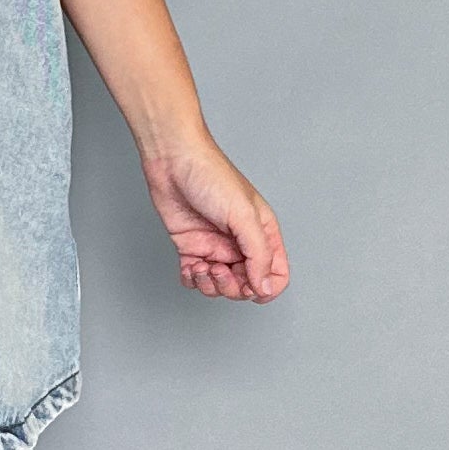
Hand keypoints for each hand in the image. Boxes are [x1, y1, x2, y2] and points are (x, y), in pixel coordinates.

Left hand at [140, 140, 288, 301]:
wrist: (173, 161)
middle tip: (218, 269)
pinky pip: (196, 277)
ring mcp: (215, 246)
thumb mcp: (244, 216)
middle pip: (246, 285)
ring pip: (220, 285)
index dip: (265, 288)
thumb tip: (264, 288)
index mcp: (262, 233)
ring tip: (201, 266)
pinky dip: (192, 280)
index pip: (275, 274)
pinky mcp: (191, 247)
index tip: (249, 286)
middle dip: (232, 287)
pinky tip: (189, 267)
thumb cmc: (211, 176)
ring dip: (210, 284)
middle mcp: (241, 243)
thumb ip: (258, 254)